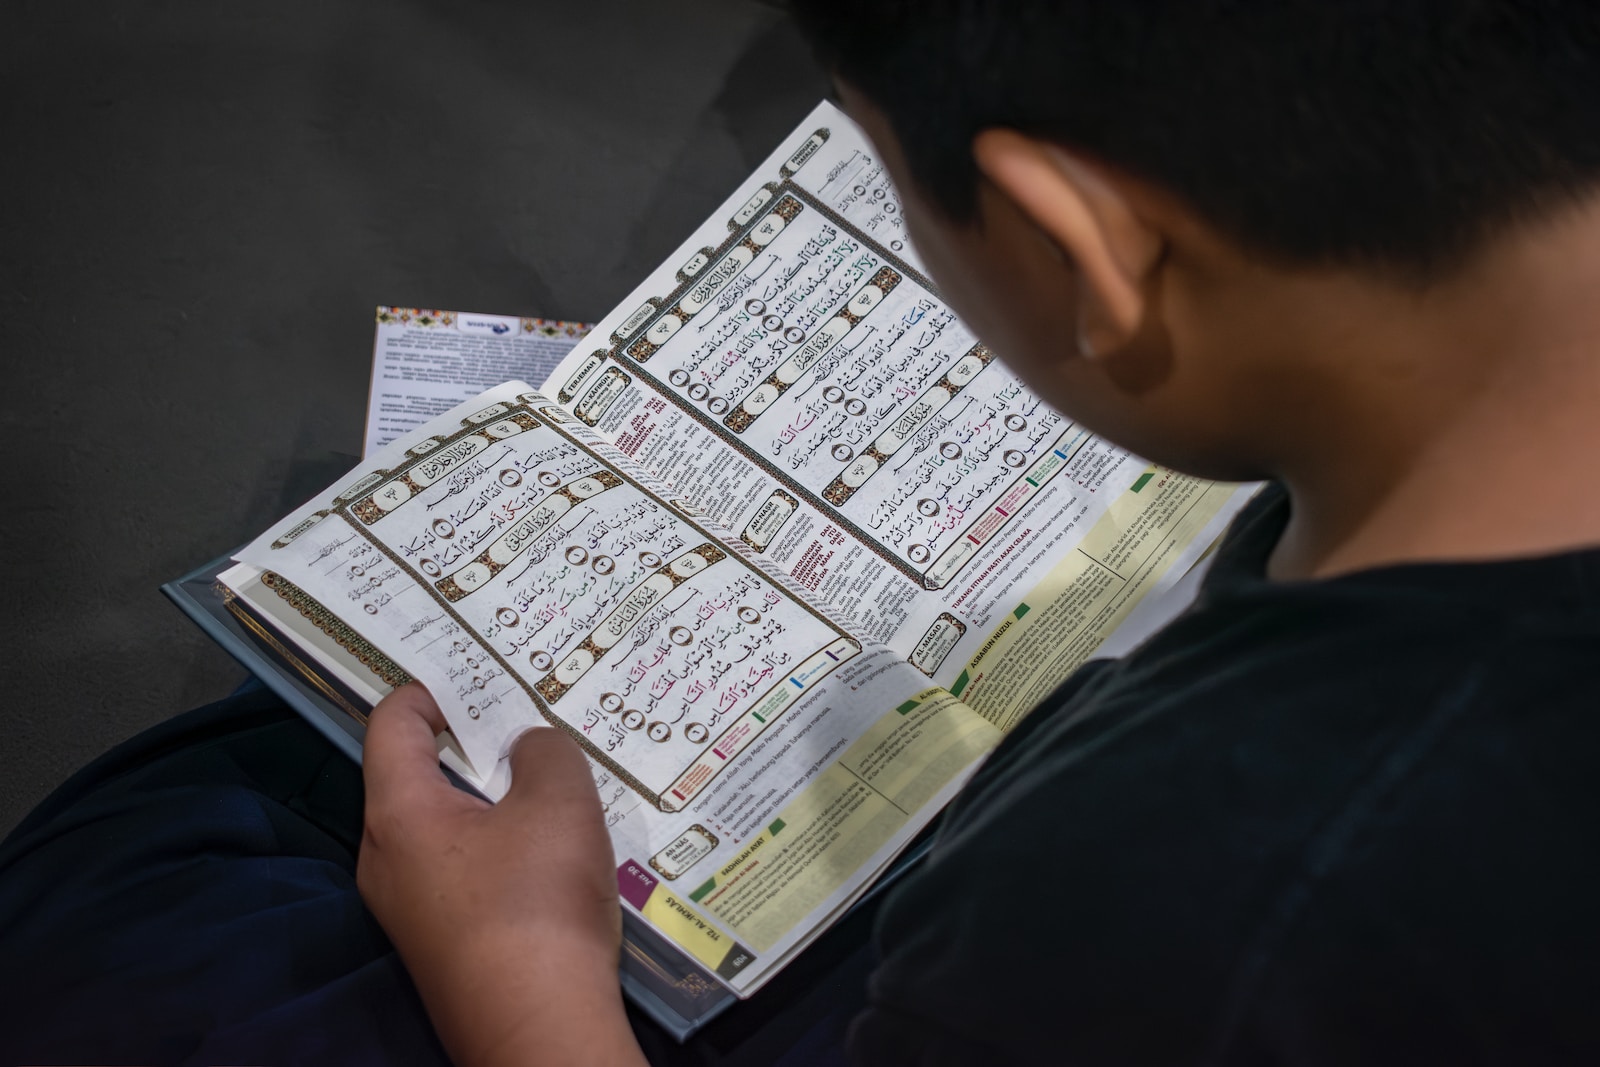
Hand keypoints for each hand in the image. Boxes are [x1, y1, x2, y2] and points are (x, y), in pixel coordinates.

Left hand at [358, 683, 645, 1066]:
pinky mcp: (441, 942)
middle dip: (470, 743)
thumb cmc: (538, 904)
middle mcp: (385, 859)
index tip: (480, 676)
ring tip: (547, 781)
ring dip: (491, 798)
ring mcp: (409, 908)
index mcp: (398, 814)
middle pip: (416, 775)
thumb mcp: (559, 802)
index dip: (432, 689)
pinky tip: (549, 849)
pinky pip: (460, 870)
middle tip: (523, 721)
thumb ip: (544, 752)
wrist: (539, 1027)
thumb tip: (528, 751)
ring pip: (443, 826)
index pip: (392, 724)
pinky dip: (498, 844)